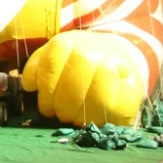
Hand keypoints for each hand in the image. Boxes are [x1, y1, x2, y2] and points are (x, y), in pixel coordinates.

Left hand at [22, 30, 142, 125]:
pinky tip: (95, 120)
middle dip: (62, 107)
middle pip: (73, 86)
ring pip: (97, 100)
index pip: (50, 68)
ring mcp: (114, 67)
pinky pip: (119, 109)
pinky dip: (105, 120)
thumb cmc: (75, 58)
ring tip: (75, 119)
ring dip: (83, 116)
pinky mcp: (134, 85)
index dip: (46, 91)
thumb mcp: (52, 54)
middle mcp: (91, 51)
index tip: (45, 106)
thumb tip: (29, 86)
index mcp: (66, 42)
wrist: (113, 51)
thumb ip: (37, 67)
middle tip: (60, 115)